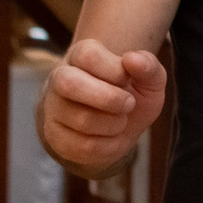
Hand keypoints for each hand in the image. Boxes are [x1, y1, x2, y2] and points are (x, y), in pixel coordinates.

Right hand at [37, 39, 164, 175]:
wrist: (120, 127)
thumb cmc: (132, 95)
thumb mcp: (150, 80)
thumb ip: (148, 66)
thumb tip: (133, 59)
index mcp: (81, 56)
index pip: (88, 56)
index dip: (115, 70)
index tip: (128, 79)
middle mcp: (60, 79)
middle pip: (69, 84)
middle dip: (109, 98)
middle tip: (129, 104)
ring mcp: (53, 109)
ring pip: (82, 120)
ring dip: (115, 124)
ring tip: (120, 120)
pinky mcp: (56, 137)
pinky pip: (84, 147)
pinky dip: (109, 145)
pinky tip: (111, 137)